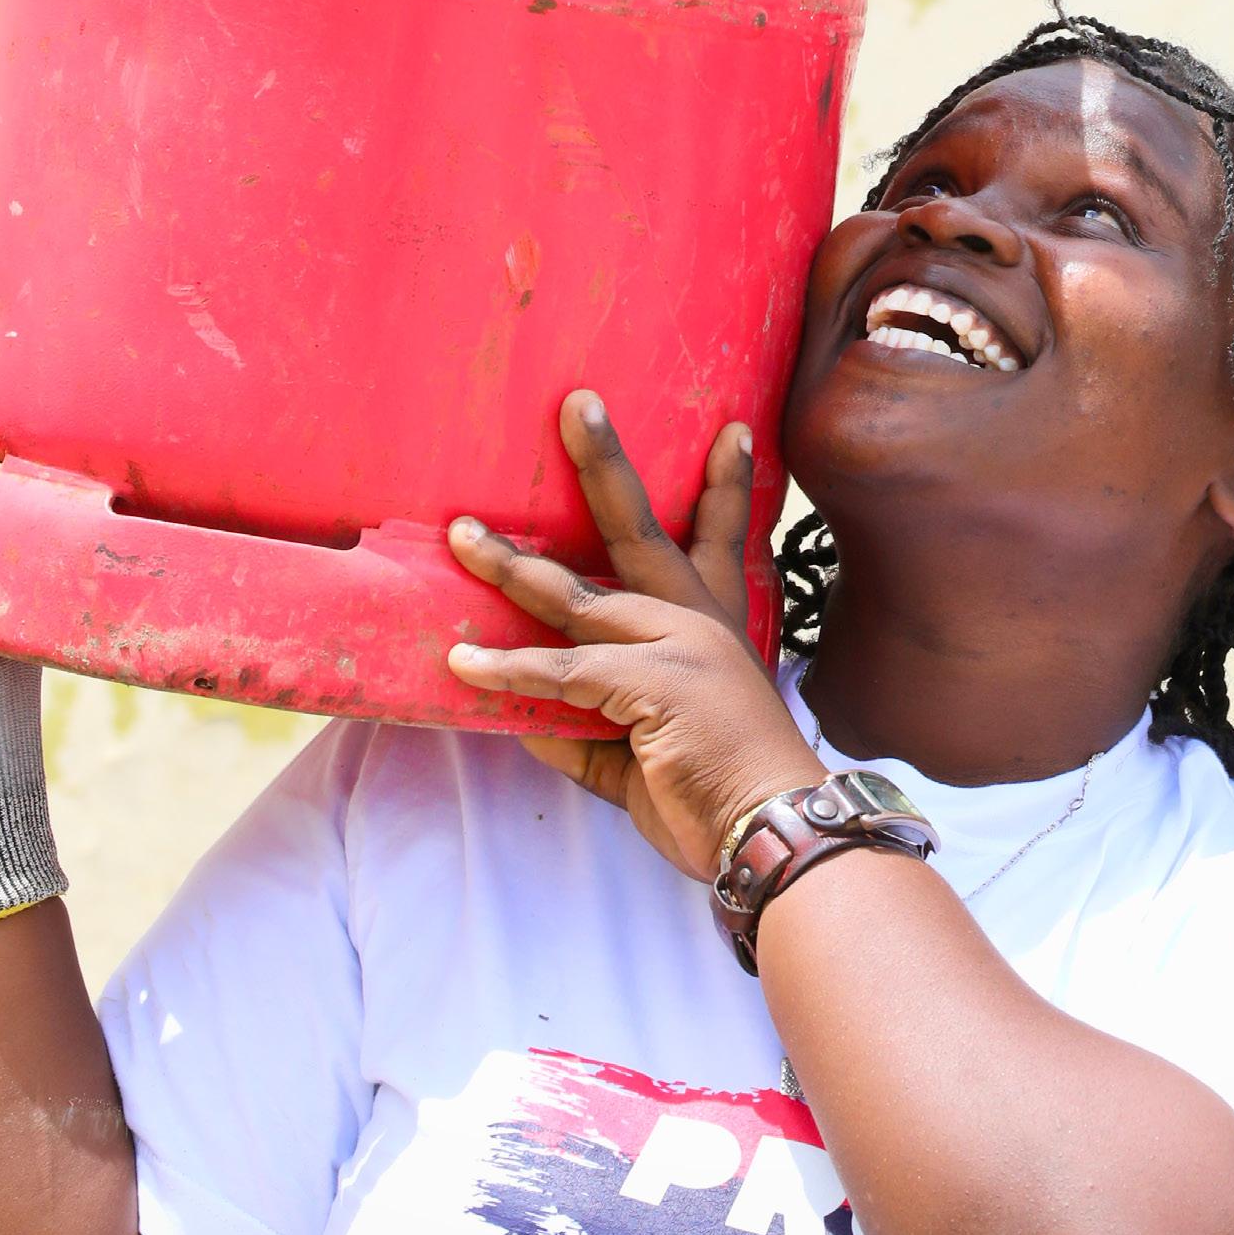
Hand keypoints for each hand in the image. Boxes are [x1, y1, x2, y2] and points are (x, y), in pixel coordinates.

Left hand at [445, 394, 818, 879]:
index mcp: (715, 628)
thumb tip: (518, 711)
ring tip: (462, 534)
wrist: (772, 830)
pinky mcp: (644, 682)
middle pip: (640, 528)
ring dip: (510, 563)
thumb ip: (583, 725)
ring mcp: (671, 645)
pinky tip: (461, 666)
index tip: (732, 432)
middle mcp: (696, 621)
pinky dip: (505, 670)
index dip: (725, 487)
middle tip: (577, 404)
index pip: (722, 541)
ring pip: (573, 591)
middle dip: (605, 463)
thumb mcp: (643, 751)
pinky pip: (557, 670)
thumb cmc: (718, 795)